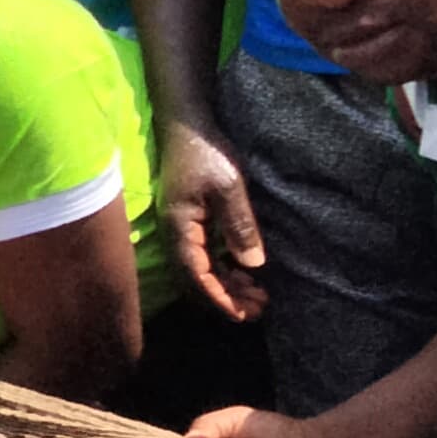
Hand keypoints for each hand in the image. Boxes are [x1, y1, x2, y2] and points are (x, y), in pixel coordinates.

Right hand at [157, 114, 266, 323]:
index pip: (197, 277)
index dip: (220, 300)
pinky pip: (203, 257)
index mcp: (181, 230)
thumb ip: (239, 225)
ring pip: (200, 271)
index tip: (245, 314)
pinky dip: (223, 269)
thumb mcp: (228, 186)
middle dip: (227, 298)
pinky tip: (242, 270)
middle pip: (196, 281)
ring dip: (226, 286)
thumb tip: (253, 264)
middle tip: (260, 307)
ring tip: (257, 294)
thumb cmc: (205, 152)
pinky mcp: (188, 222)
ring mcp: (181, 230)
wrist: (184, 123)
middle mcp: (176, 235)